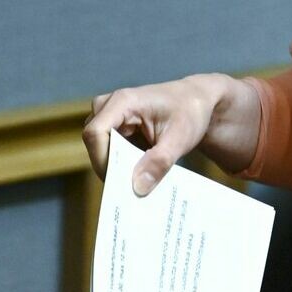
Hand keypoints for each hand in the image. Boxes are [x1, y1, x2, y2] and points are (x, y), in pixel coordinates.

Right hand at [81, 73, 260, 195]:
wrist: (196, 101)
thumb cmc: (189, 112)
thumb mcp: (180, 138)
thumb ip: (159, 162)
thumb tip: (137, 187)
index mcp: (123, 101)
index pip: (96, 133)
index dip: (101, 160)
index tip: (120, 182)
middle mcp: (110, 105)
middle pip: (95, 143)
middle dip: (111, 167)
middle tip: (132, 190)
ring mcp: (109, 115)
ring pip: (100, 148)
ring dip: (118, 166)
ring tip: (140, 183)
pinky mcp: (113, 126)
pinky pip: (108, 150)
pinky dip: (122, 163)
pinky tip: (140, 175)